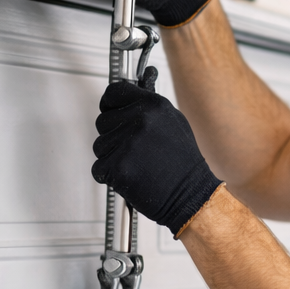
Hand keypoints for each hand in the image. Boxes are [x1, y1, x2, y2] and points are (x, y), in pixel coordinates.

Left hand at [92, 67, 222, 236]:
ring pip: (99, 145)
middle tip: (134, 149)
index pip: (113, 93)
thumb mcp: (173, 123)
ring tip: (137, 164)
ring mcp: (128, 143)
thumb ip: (147, 110)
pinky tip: (132, 176)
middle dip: (113, 136)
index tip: (112, 112)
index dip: (110, 105)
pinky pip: (99, 168)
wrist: (191, 195)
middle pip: (103, 121)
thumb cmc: (184, 164)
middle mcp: (140, 120)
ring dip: (112, 156)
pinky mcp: (118, 167)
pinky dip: (110, 175)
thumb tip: (126, 102)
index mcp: (154, 105)